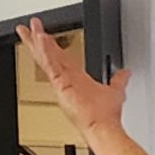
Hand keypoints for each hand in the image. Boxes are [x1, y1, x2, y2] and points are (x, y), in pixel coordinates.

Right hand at [20, 19, 130, 141]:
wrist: (103, 128)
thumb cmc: (105, 116)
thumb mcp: (115, 91)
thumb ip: (119, 80)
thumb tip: (126, 73)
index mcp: (76, 79)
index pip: (60, 57)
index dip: (52, 46)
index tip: (44, 35)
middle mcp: (66, 79)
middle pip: (48, 55)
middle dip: (38, 40)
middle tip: (28, 27)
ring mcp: (61, 82)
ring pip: (46, 58)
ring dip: (38, 42)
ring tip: (30, 28)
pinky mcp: (60, 85)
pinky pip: (51, 65)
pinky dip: (46, 52)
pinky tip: (41, 39)